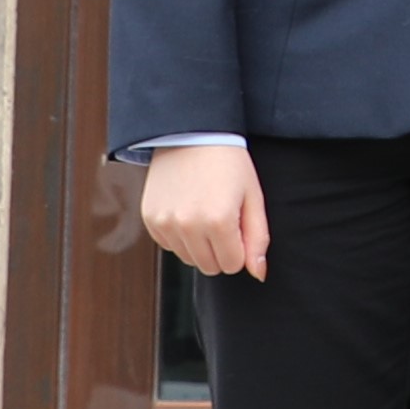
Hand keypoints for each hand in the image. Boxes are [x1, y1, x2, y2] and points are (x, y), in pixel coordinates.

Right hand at [137, 142, 268, 280]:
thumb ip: (258, 238)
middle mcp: (188, 225)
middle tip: (223, 218)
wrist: (192, 133)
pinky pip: (170, 246)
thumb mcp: (252, 196)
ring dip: (200, 245)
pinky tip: (187, 209)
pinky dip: (181, 236)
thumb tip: (259, 274)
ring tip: (205, 211)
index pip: (232, 265)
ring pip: (189, 259)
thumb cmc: (230, 163)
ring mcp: (165, 223)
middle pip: (210, 267)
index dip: (240, 248)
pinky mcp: (150, 219)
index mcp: (219, 221)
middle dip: (221, 250)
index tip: (239, 224)